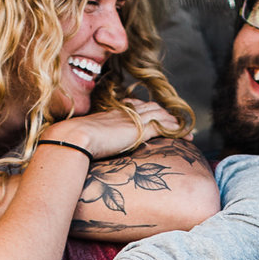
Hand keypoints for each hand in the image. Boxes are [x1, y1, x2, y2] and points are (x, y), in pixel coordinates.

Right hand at [41, 100, 181, 161]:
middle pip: (151, 107)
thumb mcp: (83, 139)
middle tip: (176, 123)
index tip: (154, 115)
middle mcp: (124, 113)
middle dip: (165, 114)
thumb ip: (90, 141)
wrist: (73, 138)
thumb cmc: (72, 142)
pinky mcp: (138, 129)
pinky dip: (176, 129)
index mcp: (111, 113)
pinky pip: (163, 125)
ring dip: (174, 122)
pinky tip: (185, 136)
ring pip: (160, 115)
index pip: (135, 106)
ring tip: (186, 131)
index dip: (147, 110)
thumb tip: (85, 153)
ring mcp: (132, 119)